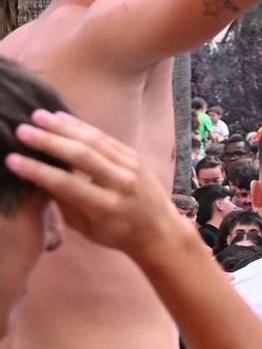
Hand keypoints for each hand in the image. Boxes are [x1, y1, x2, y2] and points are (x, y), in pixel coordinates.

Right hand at [6, 111, 179, 255]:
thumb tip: (38, 176)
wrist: (160, 229)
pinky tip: (62, 117)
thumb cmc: (115, 233)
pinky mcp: (134, 155)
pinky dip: (82, 126)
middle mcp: (120, 182)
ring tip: (37, 116)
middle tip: (21, 130)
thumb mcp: (85, 227)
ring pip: (94, 140)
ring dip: (63, 126)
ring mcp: (131, 165)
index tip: (12, 159)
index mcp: (105, 206)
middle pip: (81, 155)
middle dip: (48, 141)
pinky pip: (105, 137)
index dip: (37, 171)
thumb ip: (64, 202)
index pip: (66, 184)